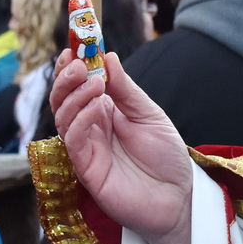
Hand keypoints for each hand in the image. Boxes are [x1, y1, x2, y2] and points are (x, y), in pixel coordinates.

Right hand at [51, 50, 193, 243]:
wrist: (179, 197)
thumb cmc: (166, 157)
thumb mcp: (149, 114)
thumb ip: (126, 89)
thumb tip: (108, 56)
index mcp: (104, 112)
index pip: (79, 85)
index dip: (71, 66)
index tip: (72, 45)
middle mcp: (90, 128)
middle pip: (63, 100)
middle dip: (65, 78)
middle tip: (77, 63)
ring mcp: (86, 149)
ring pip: (63, 118)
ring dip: (74, 96)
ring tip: (95, 82)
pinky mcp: (86, 170)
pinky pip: (73, 141)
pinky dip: (80, 120)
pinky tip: (96, 108)